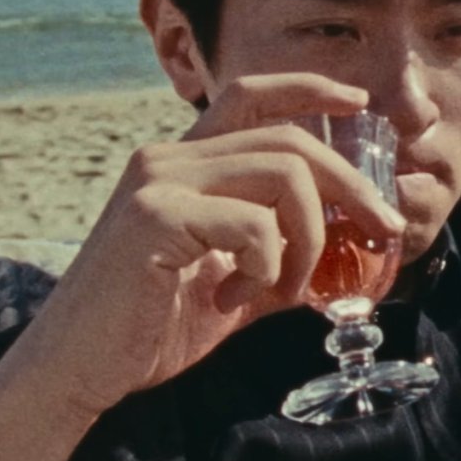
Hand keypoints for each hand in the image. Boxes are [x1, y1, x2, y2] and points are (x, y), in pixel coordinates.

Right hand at [11, 73, 405, 417]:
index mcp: (184, 162)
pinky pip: (253, 224)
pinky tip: (232, 299)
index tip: (360, 102)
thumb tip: (350, 249)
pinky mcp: (154, 217)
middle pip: (290, 141)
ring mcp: (159, 182)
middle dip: (351, 185)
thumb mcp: (233, 281)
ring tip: (286, 287)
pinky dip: (266, 267)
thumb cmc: (151, 327)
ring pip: (284, 175)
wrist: (77, 371)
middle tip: (383, 228)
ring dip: (309, 238)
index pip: (251, 97)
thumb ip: (281, 255)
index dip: (311, 89)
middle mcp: (169, 157)